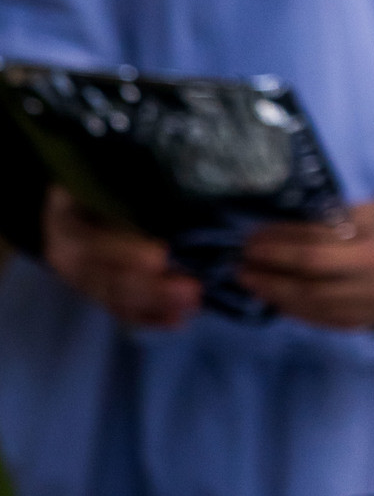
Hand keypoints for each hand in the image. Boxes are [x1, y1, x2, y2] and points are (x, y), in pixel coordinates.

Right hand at [42, 185, 201, 328]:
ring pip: (116, 301)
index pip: (95, 244)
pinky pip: (120, 312)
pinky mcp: (96, 293)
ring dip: (157, 306)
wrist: (59, 204)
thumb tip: (170, 187)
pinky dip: (149, 318)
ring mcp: (82, 281)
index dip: (127, 252)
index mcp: (67, 225)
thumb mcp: (98, 175)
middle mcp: (69, 260)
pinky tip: (177, 320)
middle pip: (109, 281)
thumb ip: (126, 185)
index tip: (161, 256)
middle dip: (153, 289)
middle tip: (192, 288)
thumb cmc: (91, 179)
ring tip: (192, 303)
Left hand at [236, 199, 373, 329]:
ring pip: (312, 308)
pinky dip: (294, 310)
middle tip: (240, 264)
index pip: (315, 251)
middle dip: (270, 274)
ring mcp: (370, 311)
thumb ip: (331, 217)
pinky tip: (275, 298)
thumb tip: (280, 224)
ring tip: (250, 281)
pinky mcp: (365, 325)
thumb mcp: (370, 211)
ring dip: (275, 295)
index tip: (252, 239)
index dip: (279, 247)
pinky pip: (322, 321)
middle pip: (309, 284)